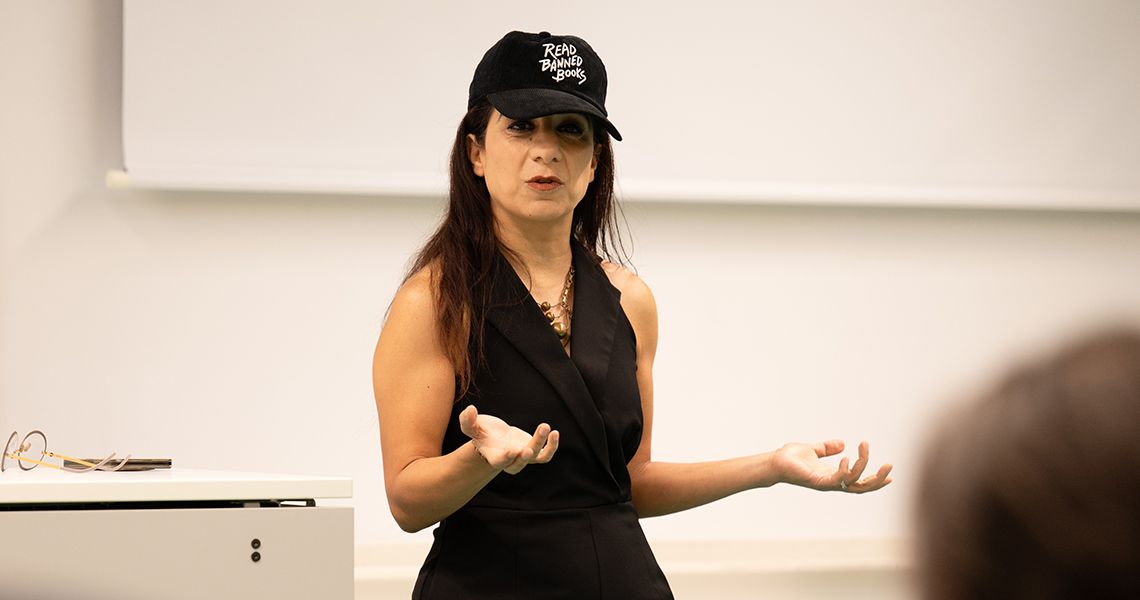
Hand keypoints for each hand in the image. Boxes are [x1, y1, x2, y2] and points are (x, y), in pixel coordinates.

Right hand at [458, 405, 559, 474]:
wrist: (495, 438)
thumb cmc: (482, 433)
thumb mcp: (472, 427)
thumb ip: (468, 421)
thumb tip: (470, 410)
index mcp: (494, 457)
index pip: (500, 462)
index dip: (505, 458)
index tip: (510, 451)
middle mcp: (510, 460)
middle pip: (518, 465)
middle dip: (523, 459)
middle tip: (528, 449)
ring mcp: (523, 457)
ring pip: (534, 457)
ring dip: (540, 443)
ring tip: (544, 426)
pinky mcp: (534, 452)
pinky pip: (545, 455)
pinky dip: (552, 446)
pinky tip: (554, 433)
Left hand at [773, 440, 892, 493]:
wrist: (773, 462)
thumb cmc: (790, 458)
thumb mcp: (813, 449)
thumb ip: (827, 448)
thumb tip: (842, 443)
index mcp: (834, 475)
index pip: (859, 480)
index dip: (875, 478)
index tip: (890, 472)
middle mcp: (833, 482)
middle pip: (862, 487)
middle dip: (878, 479)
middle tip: (890, 466)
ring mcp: (826, 483)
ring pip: (854, 482)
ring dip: (863, 466)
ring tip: (864, 447)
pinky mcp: (818, 482)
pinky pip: (838, 479)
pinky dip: (845, 470)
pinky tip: (846, 456)